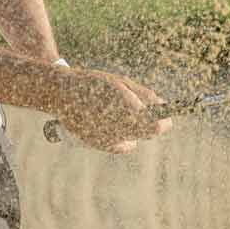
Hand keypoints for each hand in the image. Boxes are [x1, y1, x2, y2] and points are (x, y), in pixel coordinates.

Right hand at [54, 70, 173, 152]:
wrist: (62, 93)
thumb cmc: (95, 84)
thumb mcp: (122, 83)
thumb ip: (144, 95)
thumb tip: (163, 106)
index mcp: (126, 107)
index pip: (156, 124)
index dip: (164, 121)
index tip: (167, 116)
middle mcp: (118, 126)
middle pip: (148, 133)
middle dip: (153, 124)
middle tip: (152, 115)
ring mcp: (108, 137)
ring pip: (135, 138)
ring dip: (136, 128)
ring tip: (122, 113)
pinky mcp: (99, 144)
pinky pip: (122, 145)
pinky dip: (123, 137)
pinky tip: (114, 123)